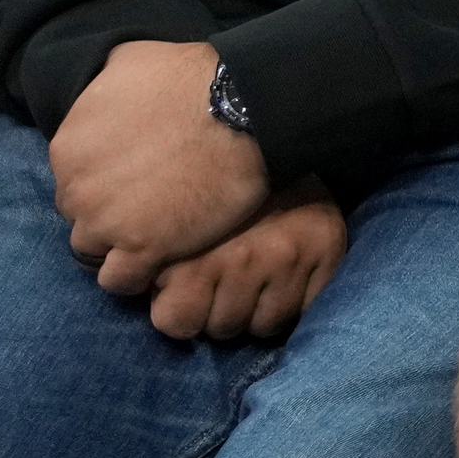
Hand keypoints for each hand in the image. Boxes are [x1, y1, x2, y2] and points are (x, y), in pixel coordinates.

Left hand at [49, 40, 268, 276]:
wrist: (240, 109)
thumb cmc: (190, 78)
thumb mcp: (125, 61)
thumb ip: (99, 89)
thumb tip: (99, 90)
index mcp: (67, 147)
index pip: (71, 178)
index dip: (102, 180)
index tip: (131, 178)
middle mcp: (77, 189)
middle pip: (79, 215)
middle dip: (108, 212)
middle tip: (147, 205)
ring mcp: (107, 223)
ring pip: (93, 251)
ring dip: (118, 245)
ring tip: (154, 235)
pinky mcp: (144, 250)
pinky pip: (119, 281)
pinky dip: (135, 275)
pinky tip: (159, 259)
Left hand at [123, 184, 344, 340]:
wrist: (269, 129)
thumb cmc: (204, 176)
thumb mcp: (160, 217)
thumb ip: (150, 258)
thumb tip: (132, 288)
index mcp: (193, 258)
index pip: (174, 322)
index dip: (175, 307)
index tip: (182, 286)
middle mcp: (242, 261)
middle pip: (219, 328)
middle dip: (216, 310)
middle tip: (218, 280)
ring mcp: (287, 261)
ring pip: (261, 325)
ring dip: (253, 309)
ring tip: (248, 278)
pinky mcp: (327, 255)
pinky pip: (302, 311)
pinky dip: (289, 303)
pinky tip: (279, 279)